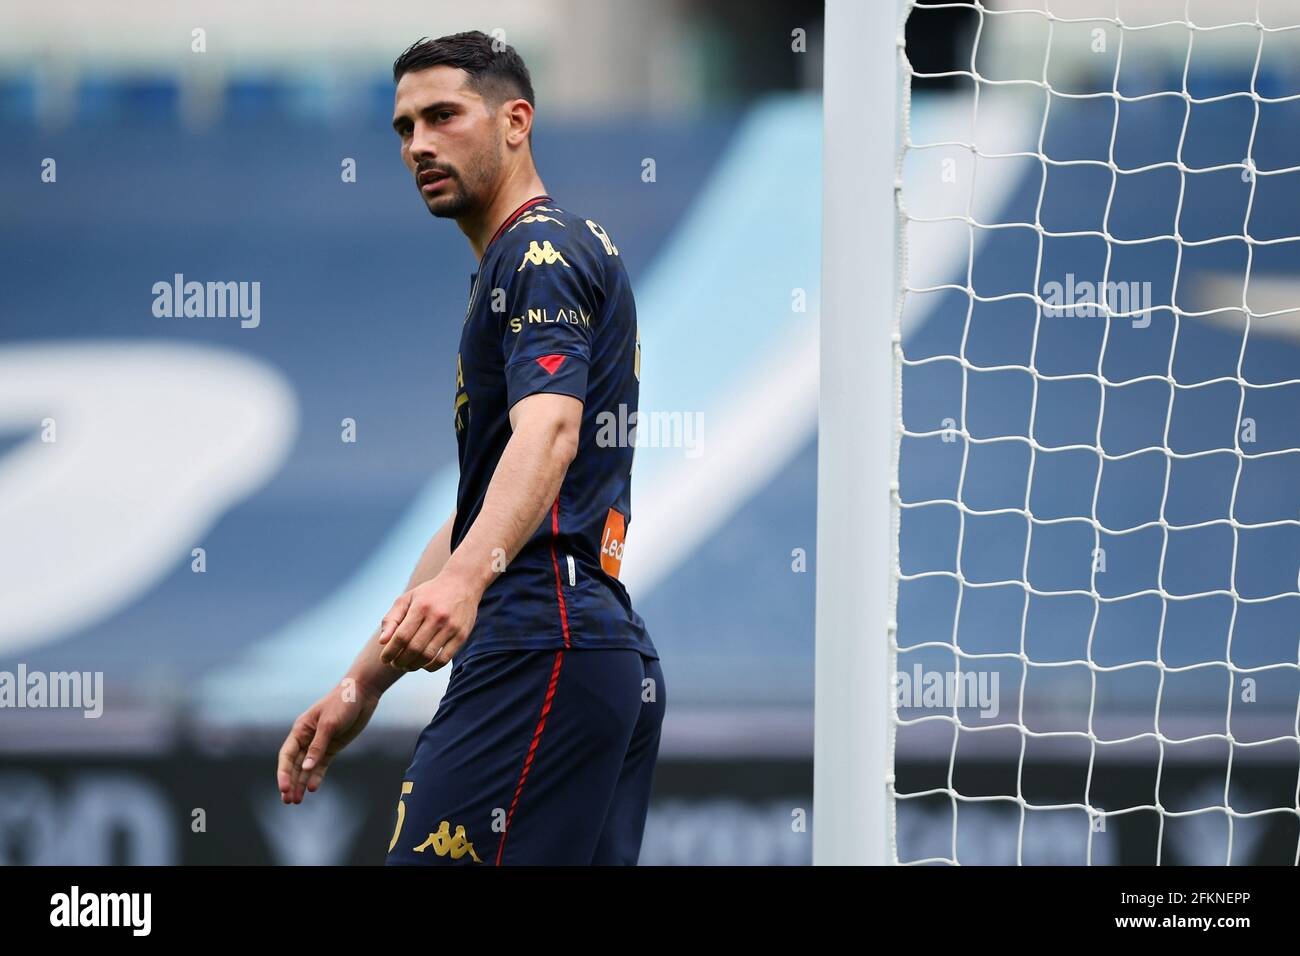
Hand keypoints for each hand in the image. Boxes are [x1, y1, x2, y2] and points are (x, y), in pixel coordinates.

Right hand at [276, 679, 378, 803]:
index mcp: (300, 729)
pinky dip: (316, 776)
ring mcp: (319, 744)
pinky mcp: (332, 747)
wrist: (362, 694)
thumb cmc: (342, 703)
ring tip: (296, 801)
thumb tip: (305, 767)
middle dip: (290, 782)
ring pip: (306, 768)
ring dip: (300, 783)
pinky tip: (312, 788)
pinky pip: (321, 765)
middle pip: (294, 764)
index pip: (286, 755)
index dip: (283, 773)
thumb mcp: (330, 724)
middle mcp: (306, 738)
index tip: (283, 788)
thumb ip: (318, 746)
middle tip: (287, 801)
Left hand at [378, 569, 480, 671]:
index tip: (385, 659)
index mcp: (421, 607)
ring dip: (413, 666)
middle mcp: (437, 617)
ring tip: (407, 665)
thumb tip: (382, 642)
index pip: (401, 636)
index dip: (390, 651)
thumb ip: (392, 619)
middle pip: (414, 648)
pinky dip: (430, 667)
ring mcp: (451, 627)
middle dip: (400, 661)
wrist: (462, 583)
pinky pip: (443, 660)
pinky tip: (424, 664)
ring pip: (428, 656)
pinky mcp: (461, 636)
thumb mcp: (407, 599)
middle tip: (395, 663)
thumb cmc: (430, 594)